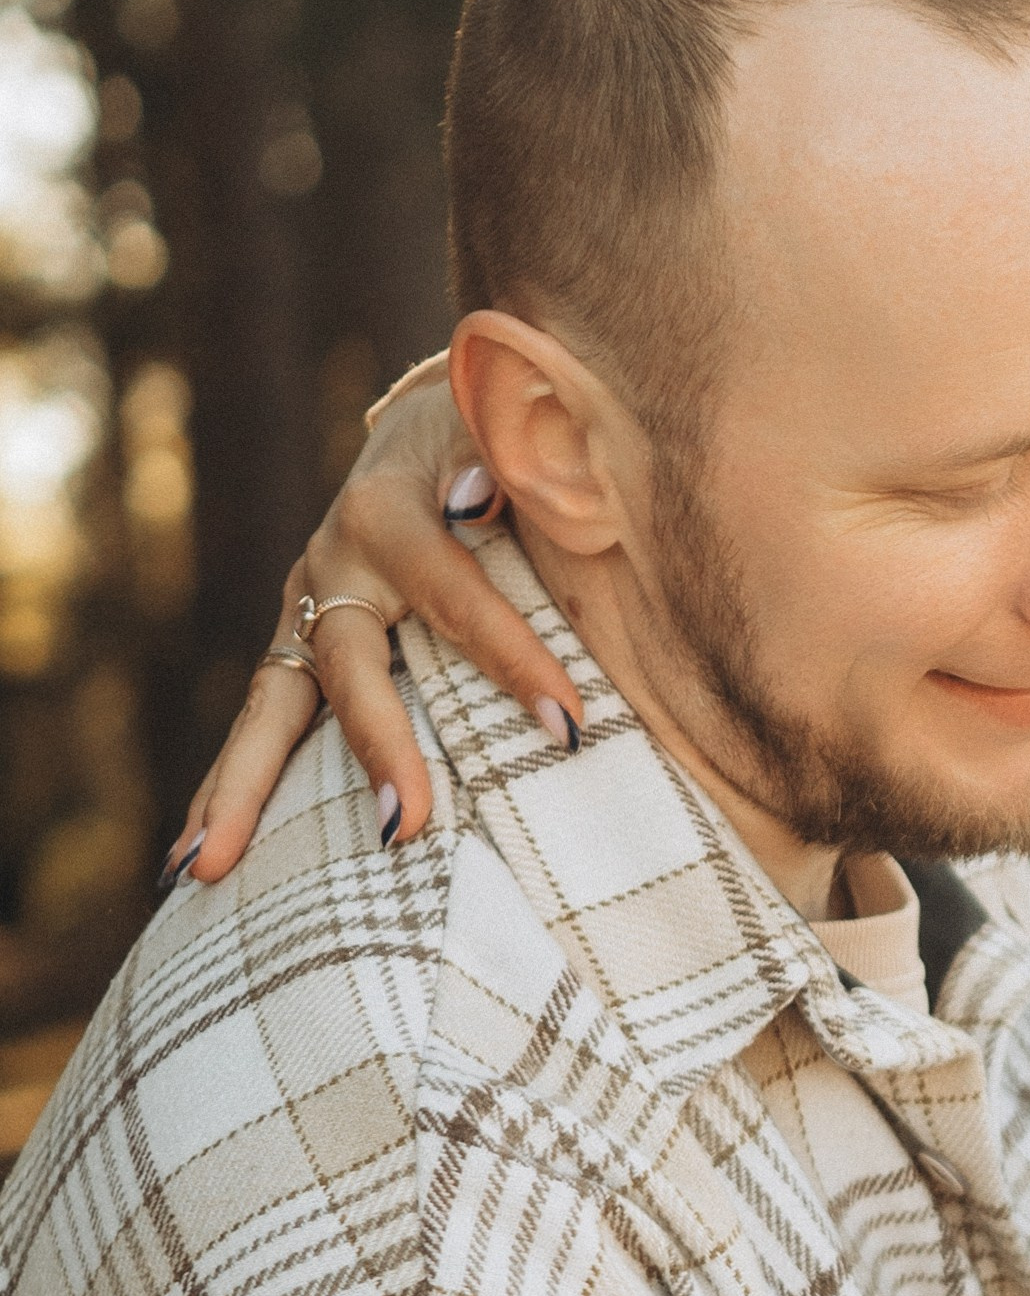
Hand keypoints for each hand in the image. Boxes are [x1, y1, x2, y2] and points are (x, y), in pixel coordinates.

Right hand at [164, 356, 583, 888]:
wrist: (433, 425)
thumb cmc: (492, 436)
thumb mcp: (505, 425)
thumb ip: (507, 454)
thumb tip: (475, 501)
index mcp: (388, 510)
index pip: (454, 591)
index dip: (512, 655)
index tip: (568, 726)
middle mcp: (332, 563)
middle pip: (343, 664)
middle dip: (376, 746)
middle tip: (405, 827)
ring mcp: (305, 610)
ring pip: (269, 710)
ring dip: (240, 791)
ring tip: (204, 870)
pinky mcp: (300, 647)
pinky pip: (263, 728)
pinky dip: (230, 791)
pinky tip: (194, 862)